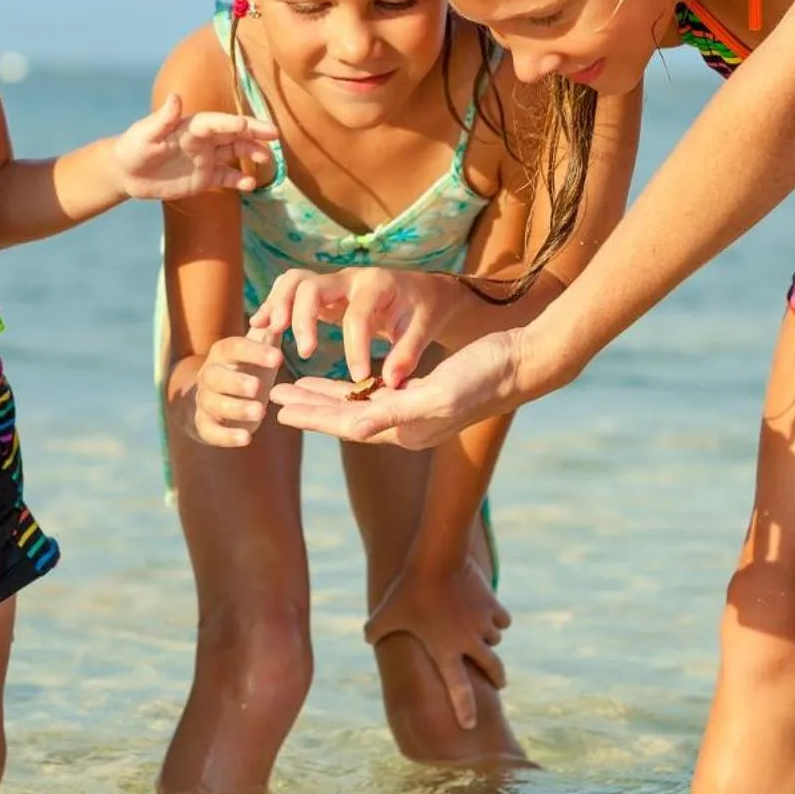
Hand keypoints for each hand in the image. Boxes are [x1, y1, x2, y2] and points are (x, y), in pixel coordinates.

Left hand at [113, 93, 276, 199]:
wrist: (127, 173)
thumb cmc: (134, 147)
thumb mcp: (146, 134)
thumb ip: (163, 119)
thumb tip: (175, 97)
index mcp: (192, 126)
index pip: (217, 122)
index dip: (231, 123)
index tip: (246, 125)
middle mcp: (204, 140)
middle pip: (234, 133)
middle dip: (255, 133)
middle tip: (275, 135)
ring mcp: (206, 159)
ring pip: (236, 153)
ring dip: (253, 154)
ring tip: (267, 160)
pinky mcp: (205, 178)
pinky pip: (227, 178)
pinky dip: (240, 180)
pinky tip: (249, 185)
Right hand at [184, 327, 282, 447]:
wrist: (220, 399)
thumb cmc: (247, 369)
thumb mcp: (259, 350)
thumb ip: (270, 331)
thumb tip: (282, 310)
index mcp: (223, 354)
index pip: (233, 347)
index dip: (254, 352)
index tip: (279, 359)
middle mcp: (209, 376)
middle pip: (215, 376)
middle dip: (236, 381)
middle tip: (258, 387)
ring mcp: (205, 401)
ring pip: (212, 404)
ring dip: (235, 409)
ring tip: (260, 413)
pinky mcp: (205, 425)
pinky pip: (210, 431)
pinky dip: (227, 436)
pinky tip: (246, 439)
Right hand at [249, 267, 459, 385]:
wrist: (422, 290)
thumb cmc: (424, 310)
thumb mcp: (424, 329)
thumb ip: (408, 354)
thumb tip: (390, 382)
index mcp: (377, 284)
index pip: (358, 315)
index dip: (355, 348)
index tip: (360, 378)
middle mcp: (349, 278)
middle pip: (313, 286)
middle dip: (303, 318)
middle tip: (305, 352)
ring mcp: (332, 283)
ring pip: (294, 281)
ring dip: (279, 304)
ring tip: (270, 332)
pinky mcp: (322, 294)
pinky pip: (290, 291)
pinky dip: (273, 304)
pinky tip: (260, 326)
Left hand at [271, 328, 529, 449]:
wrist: (520, 364)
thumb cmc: (483, 376)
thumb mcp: (437, 393)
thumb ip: (394, 412)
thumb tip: (352, 429)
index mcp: (406, 429)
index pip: (347, 424)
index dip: (312, 417)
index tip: (279, 410)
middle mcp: (406, 426)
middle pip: (346, 417)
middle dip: (310, 408)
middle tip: (274, 399)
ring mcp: (414, 411)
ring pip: (358, 404)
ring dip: (326, 397)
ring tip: (296, 388)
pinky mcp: (422, 393)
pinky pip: (377, 394)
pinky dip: (353, 387)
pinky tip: (339, 380)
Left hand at [367, 558, 511, 730]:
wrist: (437, 559)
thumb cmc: (409, 589)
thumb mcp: (385, 612)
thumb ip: (375, 630)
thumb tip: (366, 638)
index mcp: (445, 651)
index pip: (459, 690)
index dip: (465, 709)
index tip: (470, 725)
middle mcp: (469, 642)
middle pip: (493, 668)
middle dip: (497, 678)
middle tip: (499, 683)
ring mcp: (484, 623)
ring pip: (495, 640)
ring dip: (490, 641)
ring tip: (482, 637)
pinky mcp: (493, 605)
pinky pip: (503, 620)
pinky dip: (498, 619)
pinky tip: (490, 614)